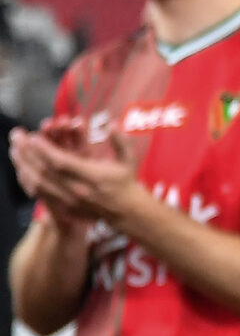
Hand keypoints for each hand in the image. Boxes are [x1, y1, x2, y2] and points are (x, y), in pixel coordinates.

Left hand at [13, 124, 140, 228]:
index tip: (34, 137)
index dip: (46, 150)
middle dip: (28, 152)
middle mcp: (78, 190)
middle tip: (17, 137)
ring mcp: (69, 200)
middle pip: (46, 171)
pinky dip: (28, 181)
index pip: (63, 162)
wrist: (126, 211)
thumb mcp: (129, 159)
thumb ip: (121, 141)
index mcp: (94, 177)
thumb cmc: (126, 182)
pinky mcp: (64, 207)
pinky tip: (21, 170)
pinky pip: (40, 193)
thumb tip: (112, 124)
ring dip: (24, 165)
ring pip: (39, 183)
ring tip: (14, 150)